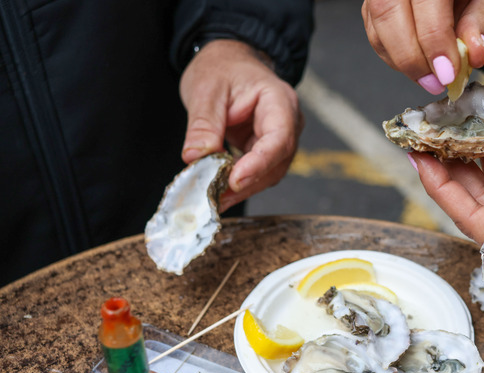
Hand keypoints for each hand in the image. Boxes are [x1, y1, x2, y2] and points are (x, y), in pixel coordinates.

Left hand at [179, 39, 302, 211]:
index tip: (234, 180)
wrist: (229, 62)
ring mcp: (280, 138)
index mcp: (279, 101)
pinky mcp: (266, 150)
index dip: (259, 163)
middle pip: (276, 162)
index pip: (278, 138)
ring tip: (213, 197)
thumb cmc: (223, 68)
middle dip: (247, 182)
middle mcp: (288, 122)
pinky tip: (218, 190)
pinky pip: (257, 172)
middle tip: (215, 196)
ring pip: (269, 173)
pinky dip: (238, 183)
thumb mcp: (206, 90)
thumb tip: (195, 157)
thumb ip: (203, 125)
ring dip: (242, 188)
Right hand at [362, 0, 483, 93]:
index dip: (435, 43)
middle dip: (411, 57)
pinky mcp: (373, 4)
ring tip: (428, 78)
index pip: (426, 3)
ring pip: (377, 27)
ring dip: (400, 61)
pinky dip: (393, 57)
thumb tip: (475, 53)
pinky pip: (374, 35)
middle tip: (435, 82)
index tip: (448, 73)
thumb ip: (483, 23)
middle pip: (388, 13)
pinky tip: (417, 64)